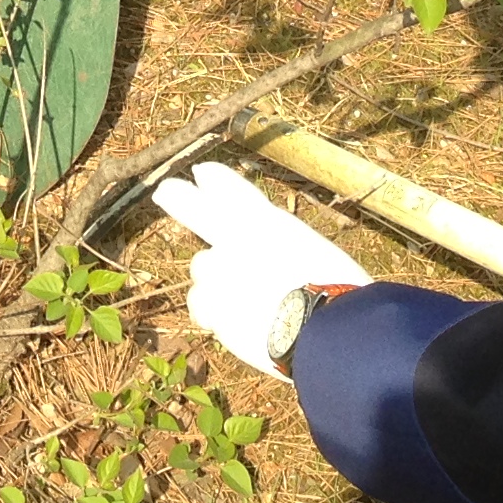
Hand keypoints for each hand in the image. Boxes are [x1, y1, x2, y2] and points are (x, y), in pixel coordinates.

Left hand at [152, 161, 369, 377]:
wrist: (322, 329)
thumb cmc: (336, 292)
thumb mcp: (316, 255)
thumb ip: (287, 250)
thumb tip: (280, 266)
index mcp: (268, 221)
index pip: (231, 189)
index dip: (215, 180)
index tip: (203, 173)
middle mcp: (235, 238)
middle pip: (193, 208)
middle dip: (179, 198)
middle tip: (166, 191)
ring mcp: (217, 271)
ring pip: (202, 269)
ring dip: (215, 279)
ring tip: (247, 300)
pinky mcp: (210, 305)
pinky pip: (201, 305)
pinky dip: (212, 312)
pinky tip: (233, 322)